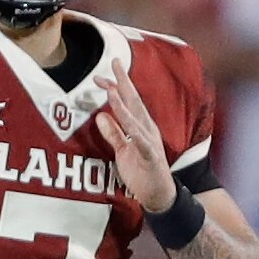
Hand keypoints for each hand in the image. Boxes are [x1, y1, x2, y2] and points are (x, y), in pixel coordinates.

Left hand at [94, 58, 176, 212]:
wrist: (159, 195)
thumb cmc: (142, 172)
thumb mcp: (122, 151)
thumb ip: (113, 133)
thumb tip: (100, 116)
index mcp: (140, 126)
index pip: (127, 102)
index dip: (115, 87)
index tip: (100, 77)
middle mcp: (146, 129)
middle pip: (134, 101)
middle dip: (124, 82)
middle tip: (115, 62)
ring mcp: (149, 141)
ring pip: (136, 118)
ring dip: (124, 103)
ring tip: (112, 88)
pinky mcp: (150, 155)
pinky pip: (140, 140)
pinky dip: (132, 129)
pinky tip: (125, 119)